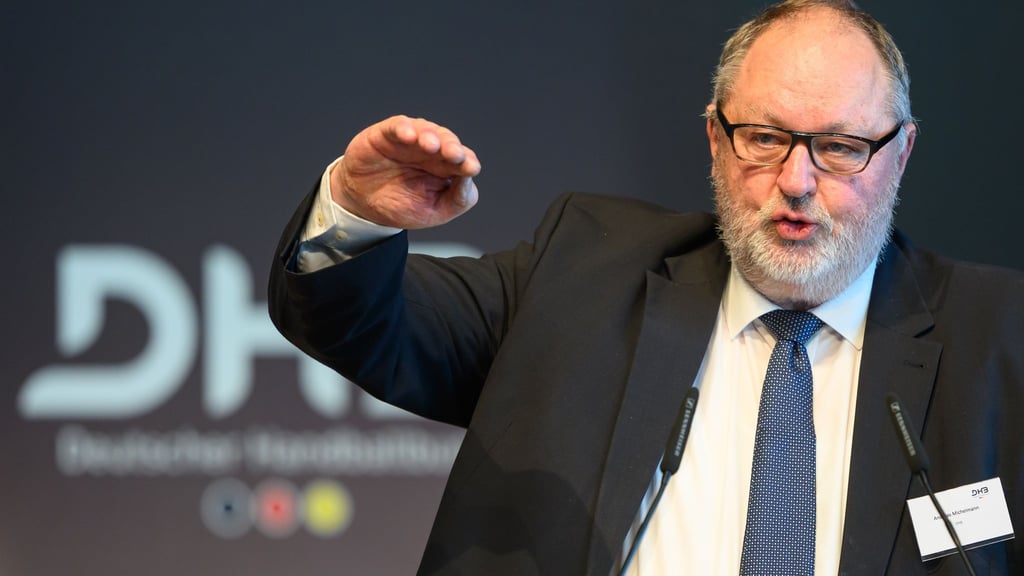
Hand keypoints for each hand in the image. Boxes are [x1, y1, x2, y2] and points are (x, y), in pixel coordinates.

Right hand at [331, 115, 481, 228]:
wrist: (362, 205)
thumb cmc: (400, 205)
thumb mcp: (434, 212)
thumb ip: (457, 200)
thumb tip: (470, 180)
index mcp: (446, 168)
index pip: (463, 160)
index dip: (468, 161)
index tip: (471, 168)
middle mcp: (430, 151)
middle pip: (447, 141)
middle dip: (452, 147)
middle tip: (456, 155)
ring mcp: (409, 141)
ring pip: (425, 129)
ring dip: (430, 136)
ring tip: (431, 146)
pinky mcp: (386, 134)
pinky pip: (397, 125)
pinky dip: (403, 128)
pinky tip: (408, 136)